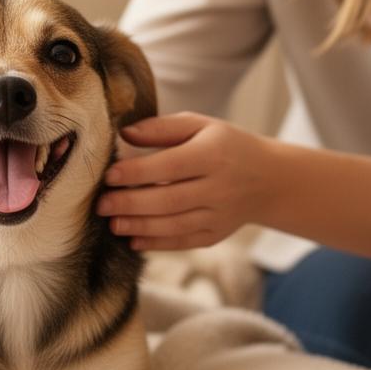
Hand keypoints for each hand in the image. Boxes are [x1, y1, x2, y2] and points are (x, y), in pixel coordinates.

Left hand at [96, 112, 272, 250]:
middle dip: (130, 204)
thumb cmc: (225, 147)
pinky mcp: (216, 235)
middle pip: (168, 199)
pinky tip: (133, 240)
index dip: (137, 172)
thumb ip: (162, 128)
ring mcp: (218, 215)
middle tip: (101, 204)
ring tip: (112, 223)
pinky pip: (183, 242)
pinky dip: (156, 243)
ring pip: (174, 225)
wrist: (269, 180)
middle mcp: (218, 187)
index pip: (169, 166)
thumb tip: (125, 133)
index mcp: (213, 155)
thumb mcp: (201, 126)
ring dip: (139, 226)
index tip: (109, 176)